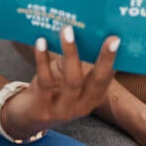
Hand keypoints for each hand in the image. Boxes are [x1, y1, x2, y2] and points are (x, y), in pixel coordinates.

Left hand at [0, 25, 119, 138]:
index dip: (114, 60)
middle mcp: (82, 105)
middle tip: (112, 38)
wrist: (26, 118)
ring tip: (67, 30)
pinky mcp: (43, 108)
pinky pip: (46, 81)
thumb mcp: (67, 78)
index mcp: (92, 97)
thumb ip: (77, 60)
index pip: (108, 78)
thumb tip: (82, 27)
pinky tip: (41, 42)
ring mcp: (64, 109)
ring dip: (71, 53)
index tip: (119, 40)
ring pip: (72, 81)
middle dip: (105, 60)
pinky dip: (43, 60)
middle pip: (98, 82)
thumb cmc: (52, 89)